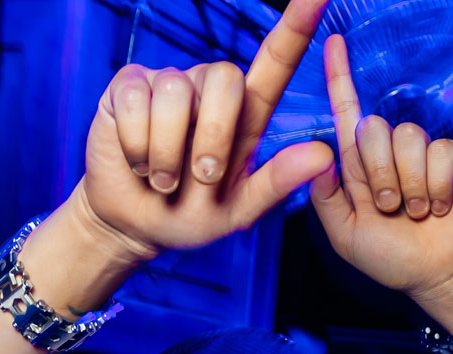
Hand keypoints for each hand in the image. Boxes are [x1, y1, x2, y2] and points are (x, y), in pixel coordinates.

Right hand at [72, 0, 336, 261]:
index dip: (295, 28)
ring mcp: (168, 85)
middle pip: (225, 78)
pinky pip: (136, 101)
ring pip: (175, 94)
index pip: (274, 63)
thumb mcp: (237, 211)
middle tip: (201, 178)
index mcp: (245, 116)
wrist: (135, 226)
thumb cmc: (191, 215)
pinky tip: (136, 162)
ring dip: (167, 152)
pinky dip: (136, 145)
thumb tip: (323, 154)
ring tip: (162, 179)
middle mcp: (209, 91)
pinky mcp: (129, 87)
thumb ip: (276, 183)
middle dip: (213, 137)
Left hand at [310, 34, 452, 328]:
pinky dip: (435, 189)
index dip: (339, 79)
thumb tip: (322, 155)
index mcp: (358, 166)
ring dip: (409, 186)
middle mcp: (388, 151)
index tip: (332, 43)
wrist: (438, 276)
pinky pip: (438, 153)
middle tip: (389, 207)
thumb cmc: (391, 258)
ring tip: (415, 212)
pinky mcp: (451, 156)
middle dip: (378, 172)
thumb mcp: (345, 234)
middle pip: (372, 126)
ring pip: (406, 139)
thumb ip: (327, 197)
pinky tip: (439, 207)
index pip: (346, 115)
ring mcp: (420, 151)